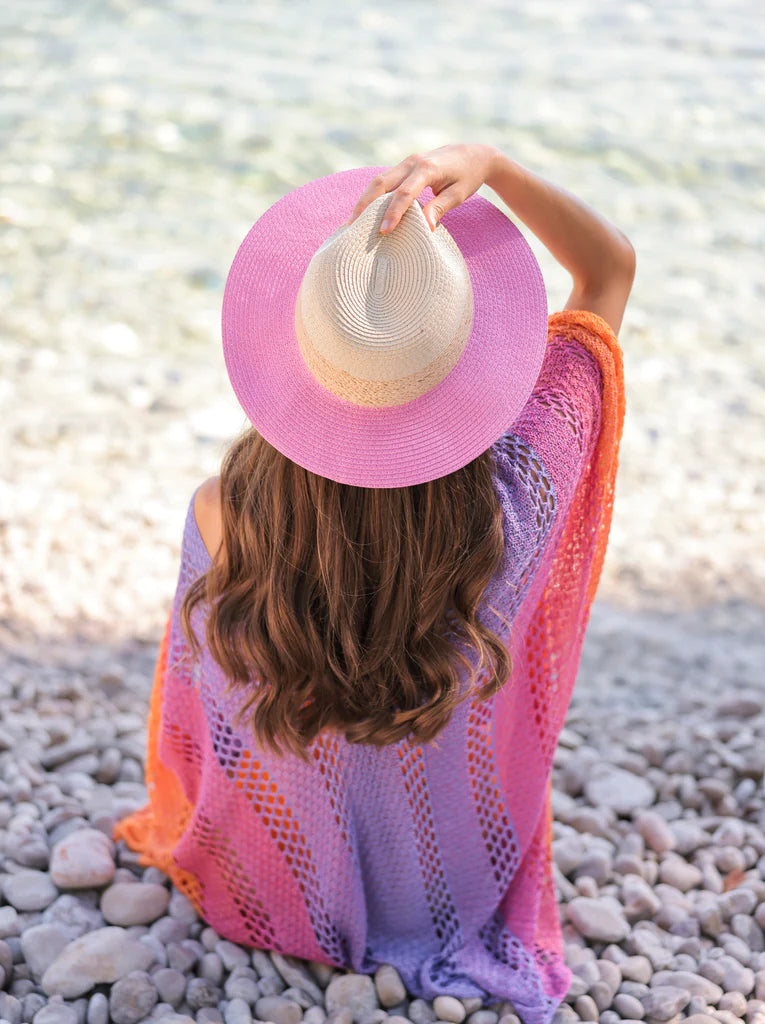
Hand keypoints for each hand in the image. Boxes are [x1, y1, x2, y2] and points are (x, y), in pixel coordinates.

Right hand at [345, 144, 499, 233]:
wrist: (475, 154)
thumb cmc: (468, 176)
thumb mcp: (459, 194)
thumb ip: (439, 208)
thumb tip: (425, 229)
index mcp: (428, 168)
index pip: (404, 193)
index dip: (393, 212)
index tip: (384, 231)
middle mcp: (413, 162)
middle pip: (382, 183)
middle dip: (365, 204)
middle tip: (352, 226)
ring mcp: (407, 162)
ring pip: (379, 180)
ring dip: (364, 200)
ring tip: (352, 221)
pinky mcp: (405, 166)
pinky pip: (385, 180)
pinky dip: (373, 196)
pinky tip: (365, 211)